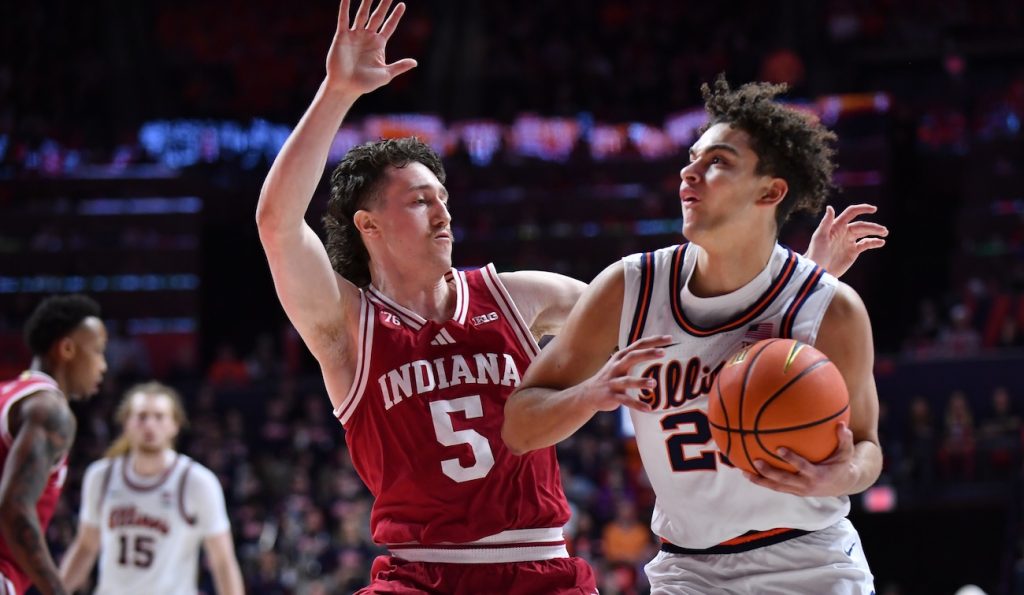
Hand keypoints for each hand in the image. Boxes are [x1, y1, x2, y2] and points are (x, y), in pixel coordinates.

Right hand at [326, 0, 417, 95]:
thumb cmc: (365, 84)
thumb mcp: (385, 74)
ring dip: (366, 2)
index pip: (389, 25)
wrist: (346, 87)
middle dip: (383, 4)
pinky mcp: (342, 36)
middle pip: (377, 16)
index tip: (402, 5)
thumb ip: (399, 66)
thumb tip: (415, 62)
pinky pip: (344, 19)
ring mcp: (355, 35)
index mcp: (379, 44)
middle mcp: (367, 37)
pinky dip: (345, 7)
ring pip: (362, 14)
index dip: (395, 15)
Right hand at [578, 335, 672, 412]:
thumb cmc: (611, 377)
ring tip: (653, 383)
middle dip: (647, 354)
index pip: (638, 344)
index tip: (670, 338)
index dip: (653, 341)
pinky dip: (637, 404)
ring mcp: (613, 382)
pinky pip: (626, 401)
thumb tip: (656, 349)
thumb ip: (634, 356)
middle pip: (632, 357)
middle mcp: (616, 366)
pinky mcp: (612, 396)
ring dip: (640, 382)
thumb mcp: (620, 363)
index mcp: (621, 357)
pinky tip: (648, 408)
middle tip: (663, 353)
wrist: (589, 394)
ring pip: (627, 381)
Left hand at [742, 422, 857, 496]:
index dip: (791, 459)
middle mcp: (806, 485)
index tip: (779, 449)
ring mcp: (799, 490)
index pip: (803, 467)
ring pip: (777, 487)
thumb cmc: (842, 464)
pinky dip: (763, 482)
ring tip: (744, 472)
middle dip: (769, 472)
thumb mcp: (846, 452)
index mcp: (817, 475)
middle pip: (784, 480)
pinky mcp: (793, 492)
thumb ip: (844, 438)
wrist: (842, 485)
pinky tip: (748, 474)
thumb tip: (841, 423)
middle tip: (756, 461)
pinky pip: (776, 487)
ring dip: (761, 480)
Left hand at [805, 204, 887, 276]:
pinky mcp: (853, 251)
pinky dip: (874, 242)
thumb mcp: (819, 237)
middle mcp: (844, 232)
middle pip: (861, 225)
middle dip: (872, 226)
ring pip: (865, 233)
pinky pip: (866, 244)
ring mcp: (849, 241)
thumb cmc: (815, 253)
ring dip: (875, 232)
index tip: (874, 209)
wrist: (817, 270)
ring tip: (885, 233)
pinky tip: (881, 242)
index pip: (851, 213)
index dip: (862, 209)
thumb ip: (826, 223)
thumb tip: (830, 207)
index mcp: (836, 226)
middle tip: (883, 230)